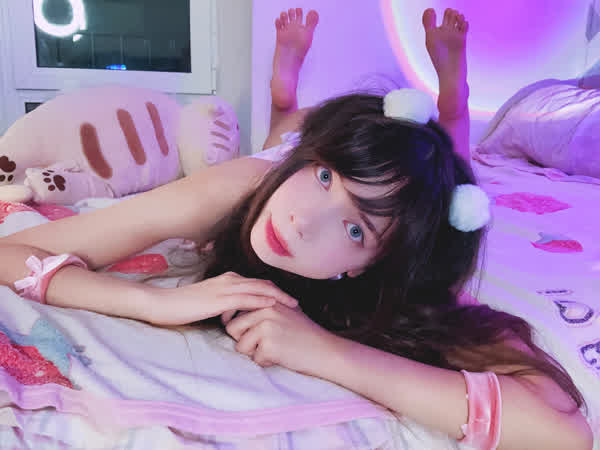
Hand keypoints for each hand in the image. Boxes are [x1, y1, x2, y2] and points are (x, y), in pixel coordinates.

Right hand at [150, 272, 297, 325]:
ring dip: (279, 297)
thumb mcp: (208, 303)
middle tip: (298, 304)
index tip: (288, 302)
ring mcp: (225, 288)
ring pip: (260, 290)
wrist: (163, 304)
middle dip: (283, 293)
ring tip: (294, 306)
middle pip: (264, 284)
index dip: (275, 291)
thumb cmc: (183, 306)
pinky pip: (247, 299)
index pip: (258, 284)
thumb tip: (235, 316)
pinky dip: (263, 302)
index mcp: (228, 280)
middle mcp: (230, 280)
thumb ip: (224, 305)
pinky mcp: (220, 300)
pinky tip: (274, 307)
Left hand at [225, 302, 339, 374]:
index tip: (239, 332)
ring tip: (275, 349)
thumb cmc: (303, 333)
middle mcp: (265, 309)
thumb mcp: (284, 311)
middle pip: (232, 328)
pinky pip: (254, 359)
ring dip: (254, 353)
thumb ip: (262, 308)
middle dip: (243, 340)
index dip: (234, 323)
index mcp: (267, 299)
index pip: (235, 309)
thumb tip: (235, 314)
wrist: (324, 349)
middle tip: (262, 344)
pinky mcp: (268, 344)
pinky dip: (266, 362)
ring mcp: (266, 326)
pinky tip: (282, 356)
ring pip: (240, 346)